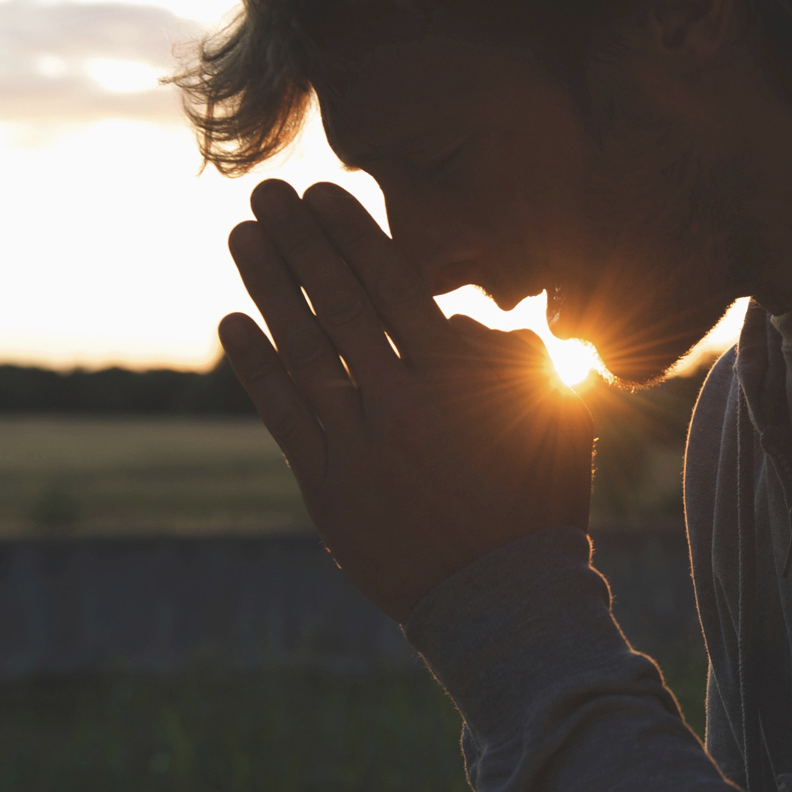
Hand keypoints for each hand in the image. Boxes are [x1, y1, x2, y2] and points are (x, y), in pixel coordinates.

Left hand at [220, 179, 594, 621]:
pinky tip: (233, 325)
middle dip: (301, 240)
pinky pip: (284, 417)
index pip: (393, 286)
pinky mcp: (328, 488)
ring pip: (303, 350)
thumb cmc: (536, 501)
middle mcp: (401, 402)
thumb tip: (457, 321)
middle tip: (269, 192)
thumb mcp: (558, 416)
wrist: (501, 599)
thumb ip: (518, 356)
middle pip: (338, 304)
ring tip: (244, 238)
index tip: (323, 193)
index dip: (353, 234)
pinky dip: (256, 368)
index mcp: (457, 379)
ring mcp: (359, 446)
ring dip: (269, 288)